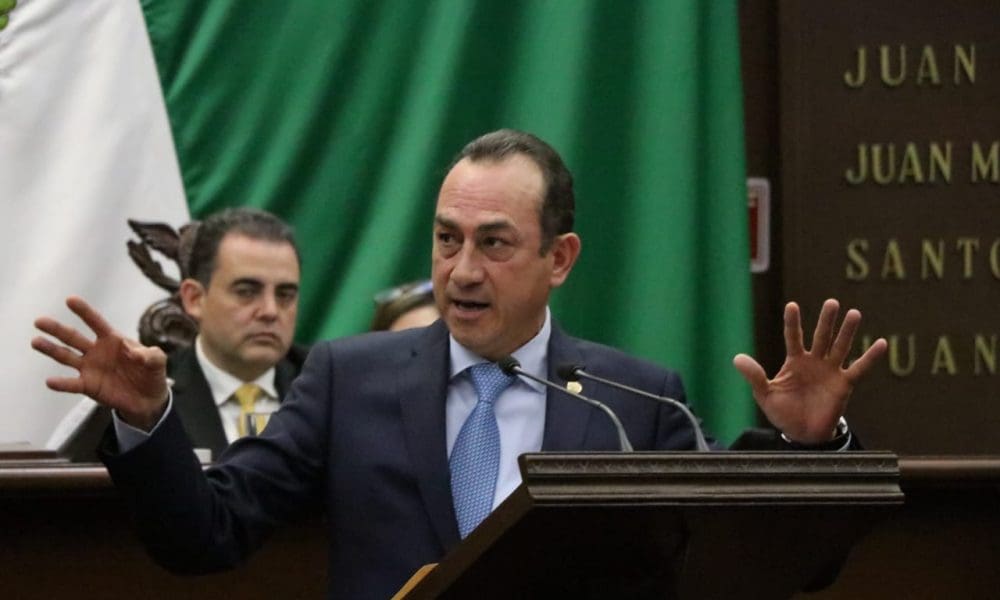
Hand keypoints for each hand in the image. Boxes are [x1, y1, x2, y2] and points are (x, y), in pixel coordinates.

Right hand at [32, 296, 168, 429]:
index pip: (96, 322)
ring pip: (66, 356)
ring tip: (35, 341)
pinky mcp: (88, 386)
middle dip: (57, 329)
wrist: (149, 398)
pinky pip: (72, 384)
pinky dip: (61, 383)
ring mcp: (90, 368)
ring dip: (51, 349)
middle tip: (39, 321)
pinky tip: (49, 381)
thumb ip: (151, 355)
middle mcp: (96, 351)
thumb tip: (136, 353)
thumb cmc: (151, 373)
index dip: (84, 312)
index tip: (70, 300)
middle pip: (73, 337)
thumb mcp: (158, 362)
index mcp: (113, 339)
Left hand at [732, 299, 886, 443]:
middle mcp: (814, 361)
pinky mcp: (844, 384)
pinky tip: (882, 343)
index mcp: (795, 361)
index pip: (793, 337)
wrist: (802, 434)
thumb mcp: (765, 394)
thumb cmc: (783, 412)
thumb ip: (754, 376)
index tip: (792, 305)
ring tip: (854, 313)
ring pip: (840, 347)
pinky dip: (870, 357)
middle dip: (826, 320)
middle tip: (831, 302)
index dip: (793, 322)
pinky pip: (859, 368)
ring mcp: (831, 371)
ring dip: (847, 331)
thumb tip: (736, 358)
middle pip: (821, 336)